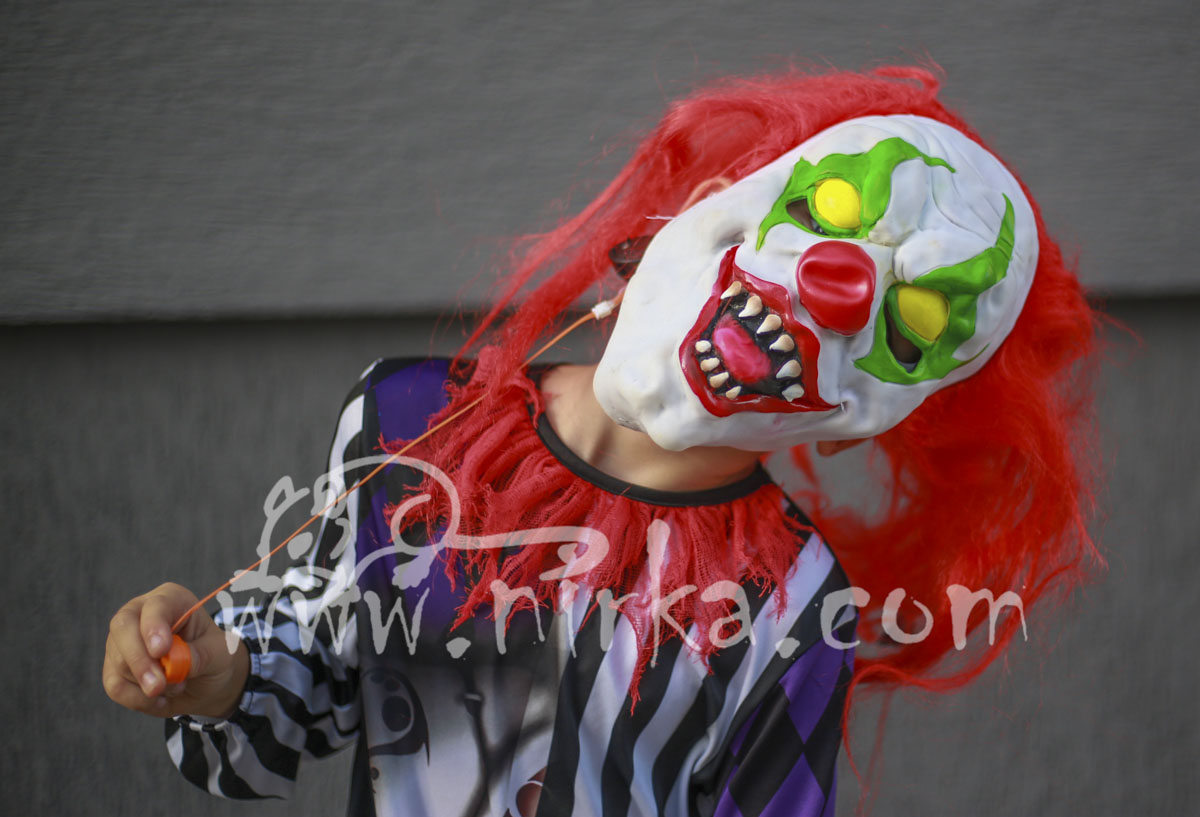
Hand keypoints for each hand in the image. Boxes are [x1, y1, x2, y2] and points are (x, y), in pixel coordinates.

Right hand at [102, 582, 248, 719]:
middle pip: (122, 628)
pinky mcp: (114, 668)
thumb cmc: (213, 656)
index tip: (161, 650)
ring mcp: (122, 641)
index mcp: (171, 599)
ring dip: (148, 684)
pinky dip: (138, 699)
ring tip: (178, 685)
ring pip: (118, 662)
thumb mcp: (222, 653)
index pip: (155, 606)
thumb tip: (176, 663)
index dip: (154, 626)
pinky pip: (115, 686)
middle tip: (158, 685)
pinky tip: (160, 698)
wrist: (205, 680)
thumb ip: (202, 655)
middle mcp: (140, 614)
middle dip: (140, 660)